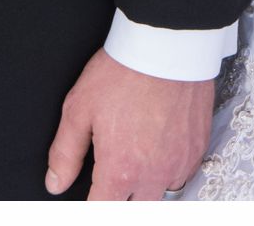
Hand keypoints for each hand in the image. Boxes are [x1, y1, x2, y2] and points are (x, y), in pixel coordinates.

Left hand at [45, 48, 214, 199]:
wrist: (166, 44)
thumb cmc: (123, 71)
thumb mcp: (79, 108)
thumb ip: (65, 153)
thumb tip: (55, 183)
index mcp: (121, 170)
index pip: (103, 211)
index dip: (93, 206)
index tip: (92, 193)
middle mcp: (153, 174)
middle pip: (135, 208)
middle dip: (121, 198)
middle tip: (114, 172)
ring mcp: (180, 162)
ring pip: (162, 192)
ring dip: (147, 186)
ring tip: (137, 159)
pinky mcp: (198, 146)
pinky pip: (184, 172)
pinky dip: (170, 168)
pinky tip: (160, 147)